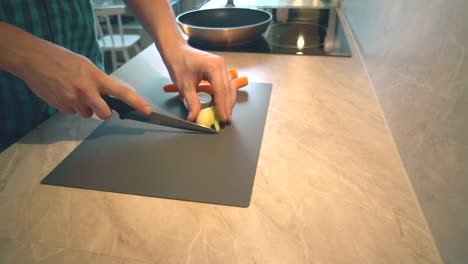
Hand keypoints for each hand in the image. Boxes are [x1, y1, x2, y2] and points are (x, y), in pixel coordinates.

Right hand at [19, 43, 151, 118]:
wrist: (33, 59)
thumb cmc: (61, 58)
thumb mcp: (86, 65)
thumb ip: (98, 80)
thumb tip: (108, 93)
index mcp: (96, 77)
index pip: (122, 92)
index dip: (137, 103)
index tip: (147, 110)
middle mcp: (87, 91)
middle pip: (105, 114)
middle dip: (104, 112)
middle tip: (99, 104)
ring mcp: (73, 100)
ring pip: (87, 114)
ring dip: (84, 107)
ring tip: (73, 90)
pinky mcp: (61, 106)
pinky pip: (72, 112)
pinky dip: (70, 106)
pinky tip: (63, 92)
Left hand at [162, 44, 235, 121]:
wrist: (175, 50)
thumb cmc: (178, 63)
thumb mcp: (184, 85)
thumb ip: (192, 102)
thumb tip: (194, 117)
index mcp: (213, 67)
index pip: (221, 91)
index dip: (222, 106)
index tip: (223, 118)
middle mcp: (221, 65)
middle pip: (228, 89)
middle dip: (227, 106)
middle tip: (226, 119)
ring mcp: (221, 66)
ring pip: (229, 87)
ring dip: (228, 101)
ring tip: (225, 114)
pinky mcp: (219, 68)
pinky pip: (225, 83)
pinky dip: (225, 94)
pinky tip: (222, 103)